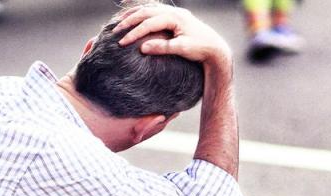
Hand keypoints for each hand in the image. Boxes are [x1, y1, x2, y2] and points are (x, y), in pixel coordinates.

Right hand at [114, 4, 231, 65]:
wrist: (215, 49)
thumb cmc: (200, 50)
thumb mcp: (181, 49)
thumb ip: (162, 47)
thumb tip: (142, 47)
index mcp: (175, 18)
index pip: (148, 23)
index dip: (133, 33)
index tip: (121, 43)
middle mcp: (174, 12)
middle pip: (145, 12)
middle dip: (128, 22)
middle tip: (115, 32)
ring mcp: (174, 13)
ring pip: (149, 9)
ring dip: (133, 15)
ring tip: (119, 23)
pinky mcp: (174, 18)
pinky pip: (154, 12)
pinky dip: (142, 15)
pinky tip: (133, 20)